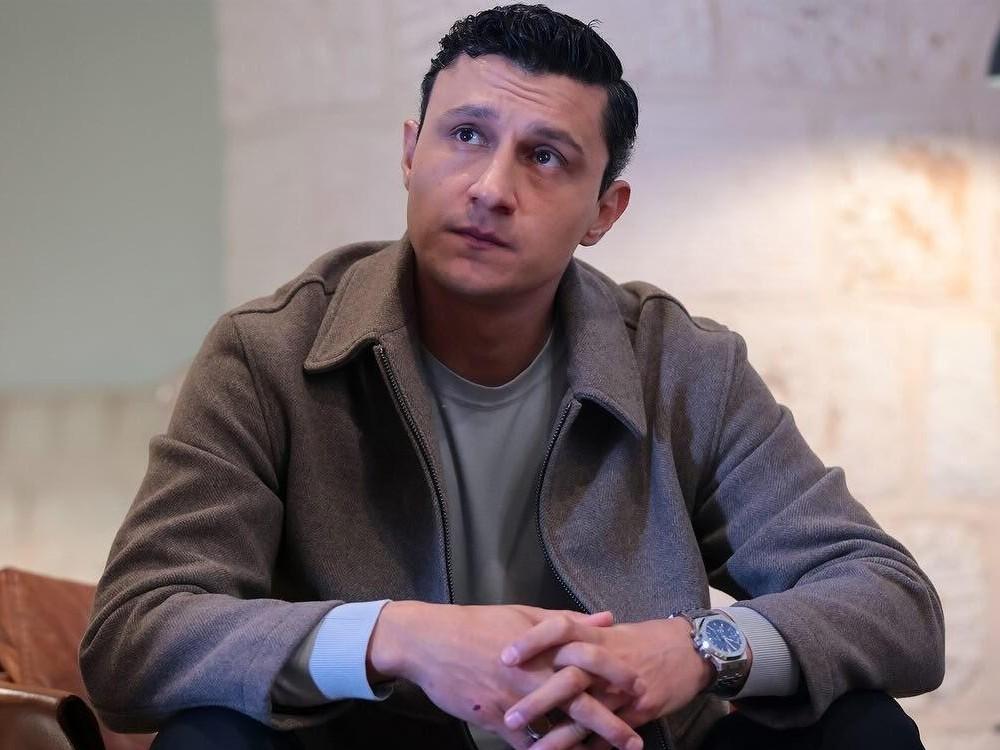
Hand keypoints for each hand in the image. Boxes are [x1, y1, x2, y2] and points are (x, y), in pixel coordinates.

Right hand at [368, 602, 642, 749]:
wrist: (431, 641)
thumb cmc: (479, 624)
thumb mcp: (525, 615)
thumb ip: (567, 621)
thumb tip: (606, 618)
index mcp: (544, 644)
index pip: (589, 661)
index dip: (615, 676)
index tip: (640, 688)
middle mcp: (534, 673)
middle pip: (579, 702)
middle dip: (610, 724)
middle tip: (635, 740)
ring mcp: (514, 698)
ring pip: (555, 729)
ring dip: (583, 747)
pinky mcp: (495, 719)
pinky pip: (525, 743)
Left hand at [500, 616, 721, 749]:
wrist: (690, 651)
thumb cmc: (641, 639)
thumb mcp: (609, 629)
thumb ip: (577, 631)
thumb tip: (537, 631)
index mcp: (597, 635)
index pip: (560, 629)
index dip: (533, 641)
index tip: (505, 656)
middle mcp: (607, 663)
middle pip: (570, 679)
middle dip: (539, 700)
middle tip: (510, 717)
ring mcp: (623, 691)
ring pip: (588, 716)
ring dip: (560, 736)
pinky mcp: (638, 713)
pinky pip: (609, 736)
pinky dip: (588, 748)